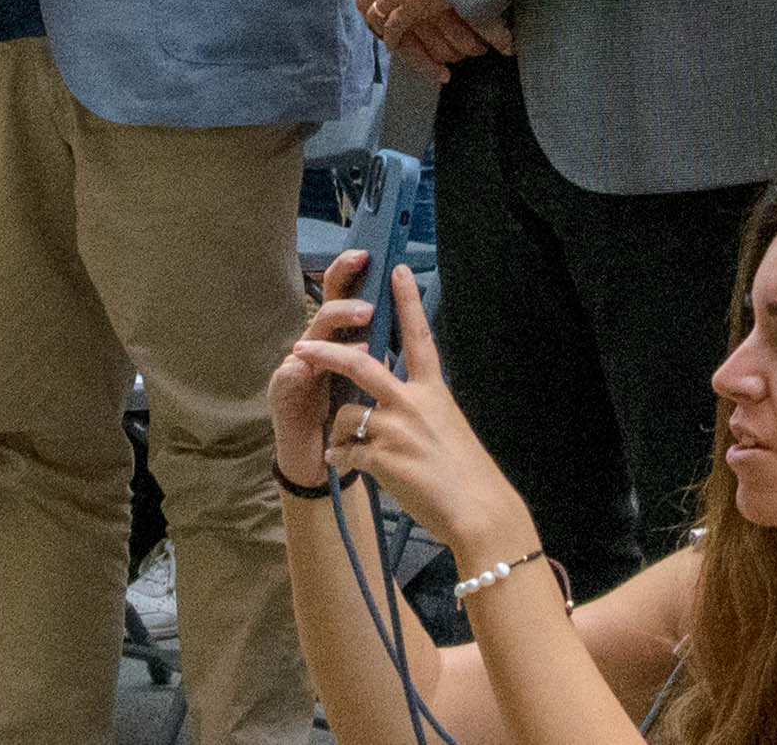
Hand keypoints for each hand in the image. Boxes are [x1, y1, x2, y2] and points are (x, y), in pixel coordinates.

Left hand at [278, 274, 528, 562]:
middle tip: (301, 347)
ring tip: (343, 450)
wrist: (475, 508)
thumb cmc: (466, 472)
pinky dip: (340, 460)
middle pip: (360, 363)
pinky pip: (345, 452)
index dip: (407, 301)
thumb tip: (393, 411)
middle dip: (325, 353)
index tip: (397, 270)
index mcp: (433, 389)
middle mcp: (412, 401)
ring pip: (344, 414)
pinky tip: (345, 467)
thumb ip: (421, 410)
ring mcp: (395, 428)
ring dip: (338, 432)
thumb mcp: (448, 425)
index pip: (419, 335)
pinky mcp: (381, 458)